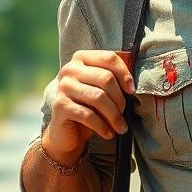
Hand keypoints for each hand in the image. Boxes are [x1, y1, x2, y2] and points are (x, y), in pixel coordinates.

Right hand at [42, 49, 135, 163]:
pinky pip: (88, 115)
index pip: (109, 58)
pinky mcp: (60, 105)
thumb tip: (132, 85)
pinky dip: (102, 126)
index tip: (132, 91)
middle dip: (120, 99)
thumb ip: (114, 80)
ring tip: (120, 127)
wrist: (67, 131)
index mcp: (82, 59)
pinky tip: (108, 133)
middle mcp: (70, 69)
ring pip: (98, 97)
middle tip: (124, 113)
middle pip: (106, 78)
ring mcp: (63, 86)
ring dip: (114, 115)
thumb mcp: (101, 90)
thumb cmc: (89, 107)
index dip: (125, 74)